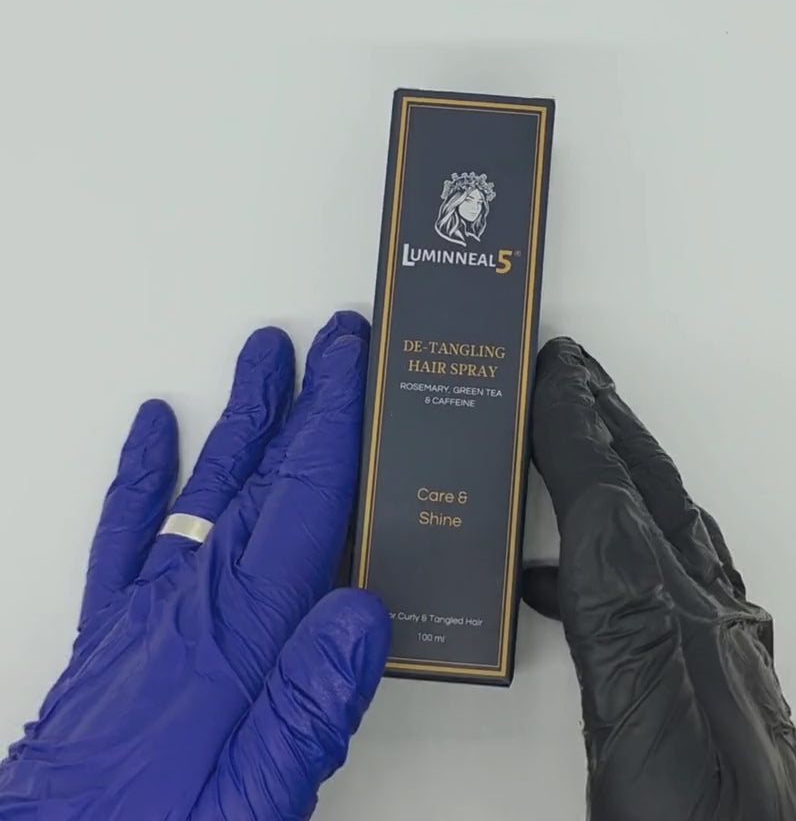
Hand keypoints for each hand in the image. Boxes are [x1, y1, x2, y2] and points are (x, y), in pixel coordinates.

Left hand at [0, 312, 389, 820]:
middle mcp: (186, 602)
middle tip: (329, 342)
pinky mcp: (111, 631)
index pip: (298, 497)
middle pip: (262, 476)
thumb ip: (308, 708)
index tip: (348, 359)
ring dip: (241, 419)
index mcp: (233, 635)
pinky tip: (155, 428)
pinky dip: (144, 475)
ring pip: (203, 486)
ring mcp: (143, 609)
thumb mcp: (251, 805)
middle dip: (304, 401)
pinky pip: (127, 531)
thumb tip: (363, 612)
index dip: (330, 418)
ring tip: (262, 359)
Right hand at [522, 338, 795, 820]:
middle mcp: (702, 617)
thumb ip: (614, 625)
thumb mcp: (634, 716)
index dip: (576, 425)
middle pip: (650, 489)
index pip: (613, 496)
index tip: (555, 368)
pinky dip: (616, 544)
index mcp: (670, 624)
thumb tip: (562, 565)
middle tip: (575, 373)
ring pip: (662, 521)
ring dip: (615, 471)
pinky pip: (665, 570)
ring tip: (576, 443)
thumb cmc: (695, 819)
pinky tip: (573, 571)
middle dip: (606, 420)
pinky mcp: (715, 668)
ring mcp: (714, 638)